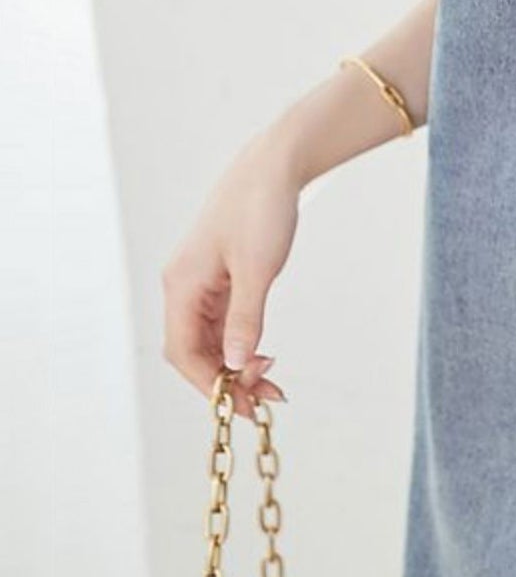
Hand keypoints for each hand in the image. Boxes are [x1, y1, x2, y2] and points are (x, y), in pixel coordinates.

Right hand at [161, 128, 299, 419]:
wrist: (273, 169)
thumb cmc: (261, 209)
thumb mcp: (258, 270)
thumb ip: (246, 319)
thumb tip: (236, 364)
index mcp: (182, 285)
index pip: (183, 352)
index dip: (209, 385)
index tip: (240, 407)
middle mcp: (183, 288)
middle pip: (194, 352)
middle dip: (226, 380)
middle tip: (264, 402)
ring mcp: (199, 285)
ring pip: (210, 342)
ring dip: (237, 366)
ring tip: (272, 385)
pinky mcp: (218, 281)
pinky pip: (222, 325)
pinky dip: (242, 344)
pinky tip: (264, 356)